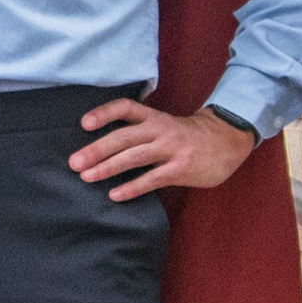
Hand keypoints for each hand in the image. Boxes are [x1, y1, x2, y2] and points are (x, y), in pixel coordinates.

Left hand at [69, 99, 256, 202]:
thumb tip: (100, 147)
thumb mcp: (164, 125)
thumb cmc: (186, 136)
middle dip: (96, 149)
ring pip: (134, 157)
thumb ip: (139, 131)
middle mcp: (160, 130)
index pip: (125, 107)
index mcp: (154, 116)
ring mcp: (171, 149)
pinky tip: (114, 195)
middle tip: (74, 162)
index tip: (83, 124)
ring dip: (107, 167)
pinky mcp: (181, 169)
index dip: (103, 113)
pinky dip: (132, 188)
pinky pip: (152, 179)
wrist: (226, 140)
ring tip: (87, 177)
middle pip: (123, 137)